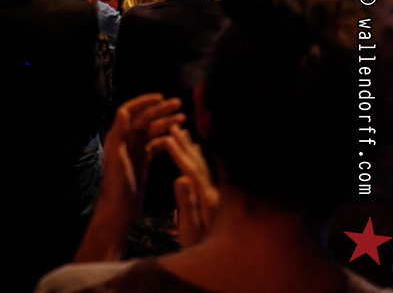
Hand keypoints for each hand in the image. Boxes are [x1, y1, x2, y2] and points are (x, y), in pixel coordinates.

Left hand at [74, 93, 184, 261]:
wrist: (120, 207)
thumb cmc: (117, 184)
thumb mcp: (117, 157)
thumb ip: (119, 134)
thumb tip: (123, 111)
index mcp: (118, 137)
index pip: (129, 112)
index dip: (143, 102)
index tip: (160, 97)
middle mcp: (126, 141)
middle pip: (144, 119)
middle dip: (160, 110)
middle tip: (178, 104)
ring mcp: (135, 150)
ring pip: (152, 131)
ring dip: (166, 122)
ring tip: (183, 118)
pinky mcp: (143, 160)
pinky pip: (156, 144)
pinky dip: (167, 138)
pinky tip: (179, 137)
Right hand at [152, 125, 219, 246]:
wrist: (224, 265)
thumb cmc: (202, 250)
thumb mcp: (192, 231)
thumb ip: (187, 204)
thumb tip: (181, 178)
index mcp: (210, 200)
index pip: (192, 171)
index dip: (179, 153)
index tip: (168, 137)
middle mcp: (217, 195)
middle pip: (200, 165)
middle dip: (186, 146)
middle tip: (174, 127)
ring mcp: (220, 197)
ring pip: (205, 167)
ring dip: (192, 150)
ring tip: (183, 134)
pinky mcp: (219, 200)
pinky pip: (208, 173)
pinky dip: (199, 160)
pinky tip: (196, 154)